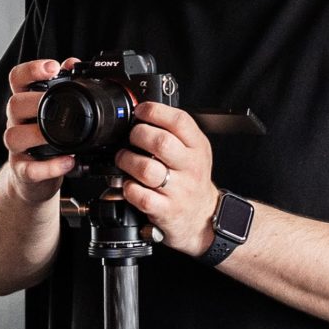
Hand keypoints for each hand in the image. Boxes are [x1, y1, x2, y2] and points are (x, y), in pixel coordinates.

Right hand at [0, 57, 77, 207]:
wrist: (32, 179)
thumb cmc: (45, 139)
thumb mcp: (53, 110)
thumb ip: (62, 85)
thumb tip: (72, 62)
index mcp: (24, 102)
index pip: (17, 79)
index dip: (31, 70)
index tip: (52, 67)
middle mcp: (16, 122)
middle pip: (13, 104)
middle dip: (34, 101)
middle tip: (57, 100)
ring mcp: (16, 147)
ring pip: (14, 136)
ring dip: (39, 134)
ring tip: (62, 136)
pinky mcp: (22, 171)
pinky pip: (30, 169)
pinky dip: (49, 167)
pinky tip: (68, 162)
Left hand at [116, 102, 219, 256]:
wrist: (202, 216)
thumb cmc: (191, 179)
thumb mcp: (193, 151)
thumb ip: (174, 132)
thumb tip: (142, 113)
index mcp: (197, 147)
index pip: (179, 121)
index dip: (155, 112)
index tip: (140, 111)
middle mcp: (191, 167)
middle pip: (161, 142)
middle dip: (138, 135)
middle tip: (132, 138)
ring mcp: (179, 190)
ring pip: (147, 169)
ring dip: (128, 161)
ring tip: (125, 160)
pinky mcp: (166, 210)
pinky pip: (141, 196)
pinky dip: (129, 188)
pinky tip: (130, 184)